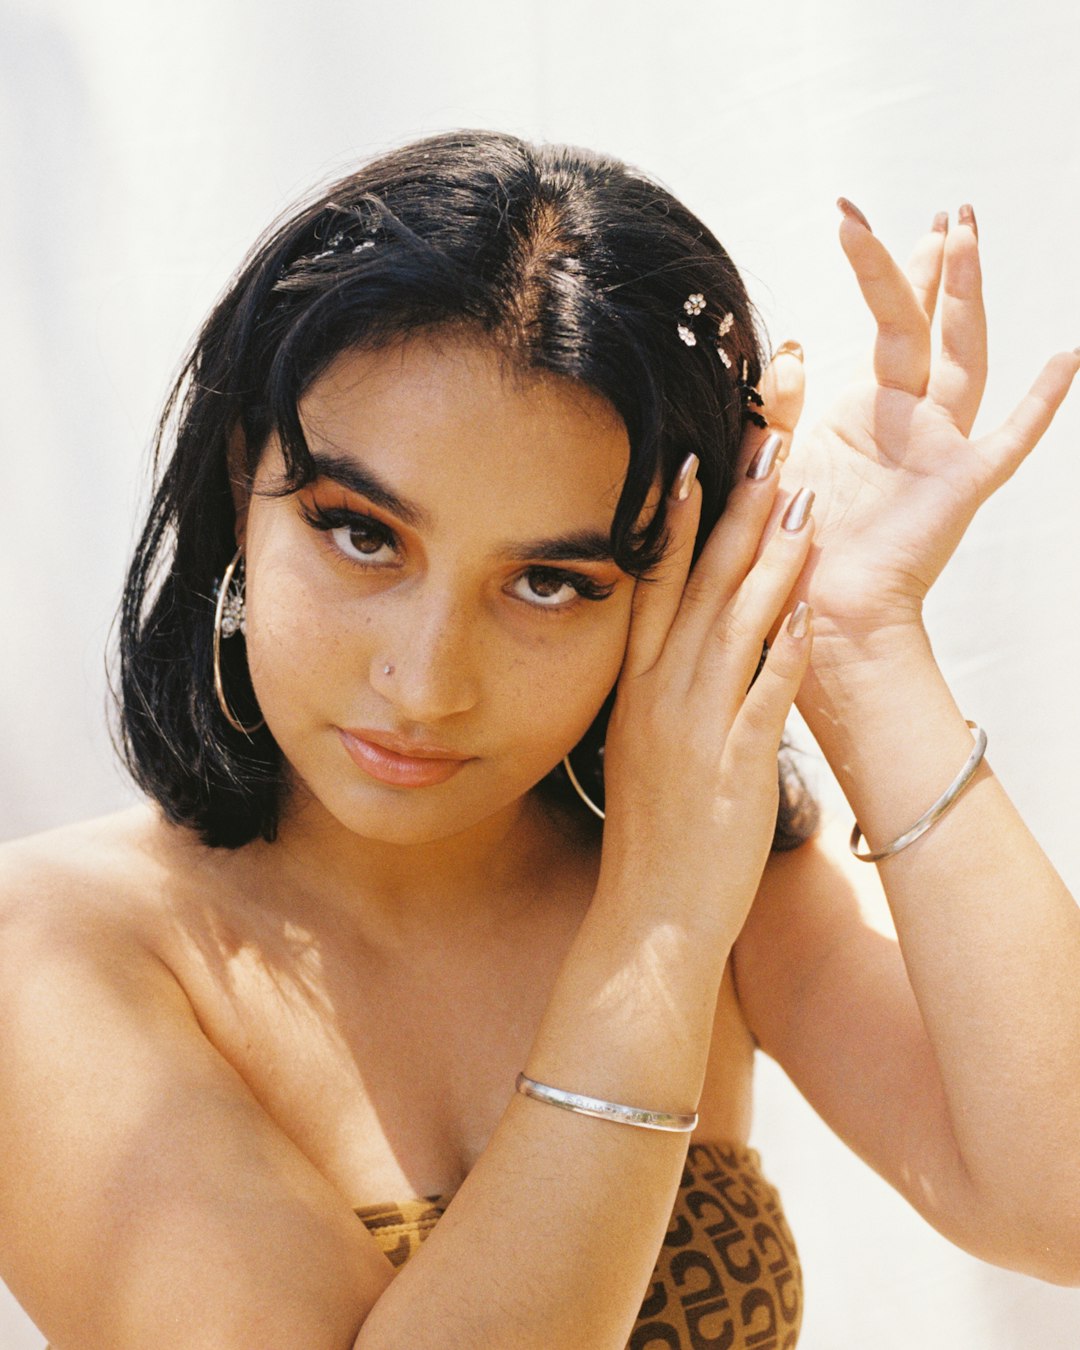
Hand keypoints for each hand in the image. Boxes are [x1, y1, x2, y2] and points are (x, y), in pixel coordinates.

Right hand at [596, 423, 813, 946]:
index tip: (692, 460)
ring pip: (733, 625)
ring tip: (800, 499)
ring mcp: (696, 728)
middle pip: (697, 586)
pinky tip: (804, 607)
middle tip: (761, 445)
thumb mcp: (639, 748)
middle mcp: (659, 696)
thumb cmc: (651, 834)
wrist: (651, 914)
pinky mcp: (735, 764)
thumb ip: (659, 691)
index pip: (651, 585)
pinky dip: (782, 649)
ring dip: (769, 560)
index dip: (673, 520)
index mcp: (635, 688)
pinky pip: (763, 695)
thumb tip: (685, 645)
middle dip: (734, 512)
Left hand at [782, 203, 1079, 657]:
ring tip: (966, 234)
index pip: (886, 324)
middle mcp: (909, 421)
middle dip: (936, 266)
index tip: (855, 215)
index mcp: (865, 413)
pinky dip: (1042, 402)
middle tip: (945, 211)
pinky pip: (1011, 439)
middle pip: (931, 326)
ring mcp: (940, 448)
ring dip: (965, 296)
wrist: (812, 615)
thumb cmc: (786, 551)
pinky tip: (1070, 357)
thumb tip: (793, 346)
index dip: (877, 267)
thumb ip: (777, 405)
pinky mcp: (962, 485)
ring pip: (964, 356)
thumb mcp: (769, 462)